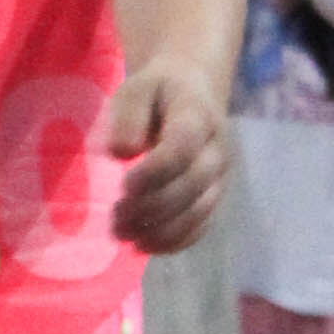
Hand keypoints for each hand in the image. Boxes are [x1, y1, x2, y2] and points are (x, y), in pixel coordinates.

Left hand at [104, 59, 230, 254]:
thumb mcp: (135, 88)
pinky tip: (143, 245)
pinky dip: (174, 242)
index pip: (183, 147)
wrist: (192, 90)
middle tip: (115, 216)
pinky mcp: (212, 195)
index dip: (155, 172)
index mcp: (197, 115)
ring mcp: (218, 176)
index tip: (124, 186)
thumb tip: (122, 153)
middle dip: (152, 206)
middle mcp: (215, 149)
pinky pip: (202, 226)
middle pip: (192, 185)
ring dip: (160, 230)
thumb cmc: (156, 92)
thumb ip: (128, 116)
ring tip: (122, 234)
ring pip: (199, 211)